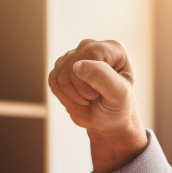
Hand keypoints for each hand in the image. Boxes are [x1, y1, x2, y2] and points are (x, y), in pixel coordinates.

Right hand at [48, 39, 147, 172]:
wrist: (109, 124)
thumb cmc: (120, 110)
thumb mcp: (119, 96)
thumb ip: (103, 78)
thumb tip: (79, 65)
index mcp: (112, 49)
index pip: (90, 54)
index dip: (92, 79)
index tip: (103, 94)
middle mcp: (92, 48)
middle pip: (70, 65)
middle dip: (82, 91)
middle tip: (96, 100)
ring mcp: (74, 58)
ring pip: (59, 75)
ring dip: (72, 97)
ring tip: (89, 101)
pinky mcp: (60, 71)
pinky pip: (51, 82)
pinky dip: (63, 97)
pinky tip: (78, 100)